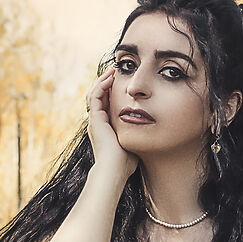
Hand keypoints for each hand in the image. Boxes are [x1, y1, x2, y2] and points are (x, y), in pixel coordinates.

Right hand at [85, 68, 137, 182]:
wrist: (115, 170)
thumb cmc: (126, 163)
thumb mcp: (133, 144)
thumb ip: (137, 136)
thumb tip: (149, 131)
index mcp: (104, 129)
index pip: (105, 105)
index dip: (111, 92)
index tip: (122, 83)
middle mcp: (97, 123)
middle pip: (97, 97)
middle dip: (105, 84)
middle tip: (115, 72)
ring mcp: (94, 121)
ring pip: (93, 94)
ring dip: (102, 81)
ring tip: (113, 71)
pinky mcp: (95, 119)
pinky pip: (94, 96)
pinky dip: (101, 85)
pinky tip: (111, 78)